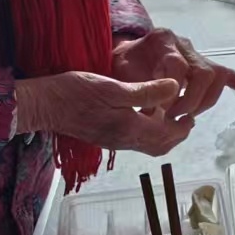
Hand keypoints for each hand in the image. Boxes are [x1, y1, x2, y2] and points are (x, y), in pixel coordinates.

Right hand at [13, 72, 191, 155]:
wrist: (42, 105)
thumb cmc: (74, 92)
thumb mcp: (112, 87)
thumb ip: (145, 91)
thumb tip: (174, 87)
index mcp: (128, 128)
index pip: (166, 135)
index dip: (183, 127)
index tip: (192, 114)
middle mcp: (123, 140)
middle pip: (159, 146)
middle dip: (176, 134)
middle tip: (187, 118)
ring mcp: (113, 141)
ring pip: (147, 145)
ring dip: (163, 135)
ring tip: (171, 115)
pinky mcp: (104, 137)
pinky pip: (134, 141)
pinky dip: (148, 132)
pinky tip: (147, 115)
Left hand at [112, 28, 234, 122]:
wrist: (126, 55)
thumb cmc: (122, 65)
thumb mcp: (120, 73)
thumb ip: (136, 88)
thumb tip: (153, 112)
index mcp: (162, 40)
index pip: (177, 65)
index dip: (172, 91)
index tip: (160, 111)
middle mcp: (183, 44)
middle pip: (203, 71)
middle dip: (192, 100)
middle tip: (175, 117)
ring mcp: (197, 54)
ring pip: (217, 75)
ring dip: (206, 101)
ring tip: (188, 115)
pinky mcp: (205, 64)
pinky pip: (227, 74)